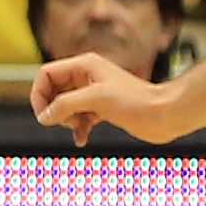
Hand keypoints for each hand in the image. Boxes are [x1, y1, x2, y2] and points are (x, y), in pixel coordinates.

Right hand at [30, 53, 187, 148]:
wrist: (166, 114)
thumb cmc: (136, 102)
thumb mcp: (95, 99)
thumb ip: (64, 105)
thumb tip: (43, 116)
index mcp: (84, 65)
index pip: (46, 74)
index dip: (39, 94)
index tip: (44, 115)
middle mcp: (87, 76)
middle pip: (53, 90)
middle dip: (54, 108)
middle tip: (64, 122)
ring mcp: (94, 93)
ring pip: (65, 105)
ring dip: (66, 120)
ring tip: (78, 128)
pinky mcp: (103, 108)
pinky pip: (80, 117)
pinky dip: (77, 128)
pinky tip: (81, 140)